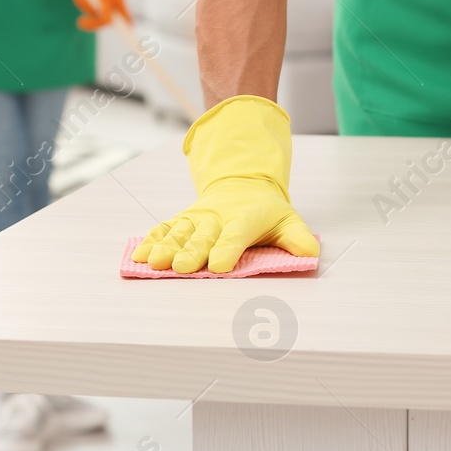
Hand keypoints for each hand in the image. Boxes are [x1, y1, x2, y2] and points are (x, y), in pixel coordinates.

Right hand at [133, 95, 319, 273]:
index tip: (219, 266)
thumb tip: (310, 253)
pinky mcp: (181, 219)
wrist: (241, 184)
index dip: (227, 250)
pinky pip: (164, 229)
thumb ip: (297, 237)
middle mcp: (215, 218)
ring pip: (179, 233)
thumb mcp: (287, 220)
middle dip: (191, 252)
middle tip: (182, 267)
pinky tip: (140, 255)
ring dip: (166, 248)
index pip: (234, 237)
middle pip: (202, 237)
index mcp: (242, 220)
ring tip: (154, 262)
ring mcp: (195, 218)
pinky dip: (151, 240)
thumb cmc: (264, 211)